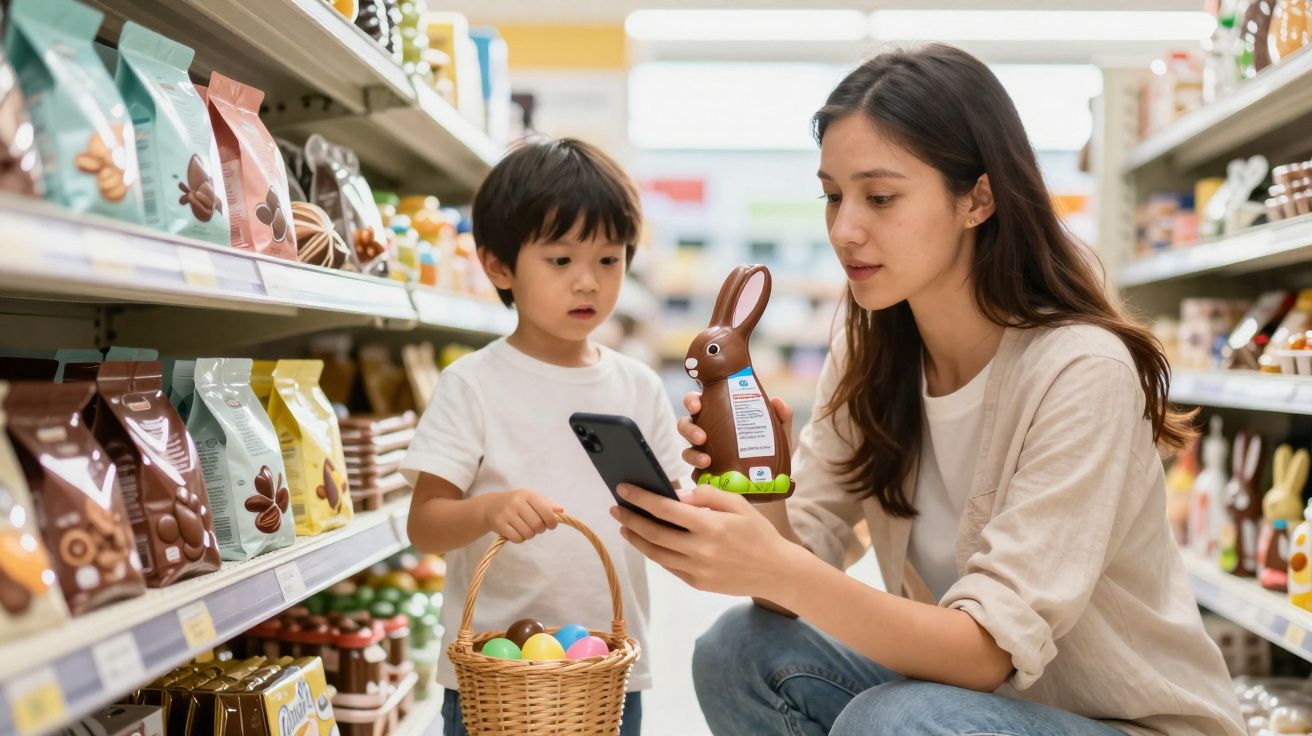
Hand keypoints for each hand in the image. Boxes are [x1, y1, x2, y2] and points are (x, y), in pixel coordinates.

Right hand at [481, 489, 562, 542]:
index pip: (547, 511)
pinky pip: (518, 539)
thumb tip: (561, 511)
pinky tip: (516, 532)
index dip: (552, 522)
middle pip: (538, 525)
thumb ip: (548, 504)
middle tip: (536, 527)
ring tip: (526, 529)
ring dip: (530, 535)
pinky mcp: (500, 524)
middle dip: (540, 529)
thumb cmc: (517, 502)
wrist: (490, 506)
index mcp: (528, 495)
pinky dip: (520, 539)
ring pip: (528, 533)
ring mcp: (507, 513)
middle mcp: (517, 503)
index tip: (551, 526)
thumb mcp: (532, 498)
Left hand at [610, 483, 806, 598]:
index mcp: (710, 525)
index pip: (665, 509)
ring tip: (624, 527)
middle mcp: (700, 549)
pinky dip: (654, 553)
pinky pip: (669, 566)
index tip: (624, 489)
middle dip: (630, 519)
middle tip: (616, 508)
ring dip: (636, 539)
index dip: (641, 498)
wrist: (777, 571)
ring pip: (656, 553)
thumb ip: (707, 495)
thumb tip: (677, 496)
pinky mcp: (697, 583)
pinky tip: (647, 543)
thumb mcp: (738, 503)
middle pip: (654, 533)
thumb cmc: (758, 533)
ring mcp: (697, 570)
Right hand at [679, 392, 793, 470]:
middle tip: (701, 436)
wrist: (771, 482)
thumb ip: (782, 416)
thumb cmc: (770, 450)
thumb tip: (776, 401)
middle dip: (688, 428)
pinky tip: (707, 473)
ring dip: (692, 453)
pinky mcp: (704, 474)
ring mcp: (703, 454)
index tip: (697, 405)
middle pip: (685, 424)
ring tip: (706, 460)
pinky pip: (693, 472)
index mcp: (718, 415)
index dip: (691, 401)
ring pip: (686, 449)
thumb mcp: (778, 433)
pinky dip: (697, 472)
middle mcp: (706, 432)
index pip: (698, 402)